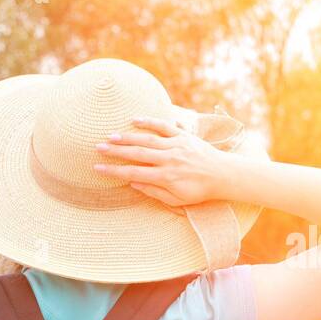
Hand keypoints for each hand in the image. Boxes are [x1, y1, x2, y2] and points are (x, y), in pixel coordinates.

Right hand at [92, 116, 231, 206]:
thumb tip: (134, 183)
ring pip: (148, 139)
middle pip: (137, 154)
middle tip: (98, 147)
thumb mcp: (176, 200)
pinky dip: (150, 122)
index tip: (98, 168)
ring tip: (110, 136)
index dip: (114, 171)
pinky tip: (135, 120)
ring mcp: (177, 145)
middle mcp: (169, 159)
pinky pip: (165, 126)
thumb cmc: (198, 191)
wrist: (222, 175)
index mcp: (166, 177)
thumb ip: (154, 191)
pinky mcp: (184, 136)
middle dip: (116, 151)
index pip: (133, 173)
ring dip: (128, 137)